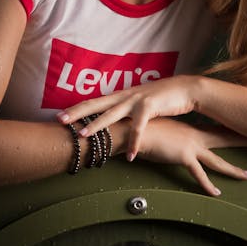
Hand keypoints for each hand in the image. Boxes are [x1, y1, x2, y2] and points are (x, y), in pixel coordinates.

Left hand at [58, 75, 198, 160]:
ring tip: (82, 135)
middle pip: (96, 103)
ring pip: (111, 113)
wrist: (187, 89)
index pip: (95, 101)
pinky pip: (138, 127)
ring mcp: (137, 99)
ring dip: (96, 125)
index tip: (60, 115)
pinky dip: (133, 142)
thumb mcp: (142, 104)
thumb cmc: (164, 98)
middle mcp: (126, 95)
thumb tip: (116, 123)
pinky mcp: (150, 106)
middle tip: (59, 119)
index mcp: (122, 95)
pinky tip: (129, 156)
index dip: (77, 108)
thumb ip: (128, 112)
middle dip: (76, 112)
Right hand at [139, 118, 246, 195]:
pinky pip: (200, 175)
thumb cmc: (146, 129)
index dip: (233, 129)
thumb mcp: (164, 130)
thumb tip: (174, 139)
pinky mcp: (185, 156)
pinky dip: (208, 186)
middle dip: (245, 140)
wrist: (135, 129)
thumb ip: (174, 136)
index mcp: (192, 129)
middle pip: (226, 139)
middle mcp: (196, 136)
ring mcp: (192, 146)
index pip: (219, 129)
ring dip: (234, 170)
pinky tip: (216, 193)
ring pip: (218, 161)